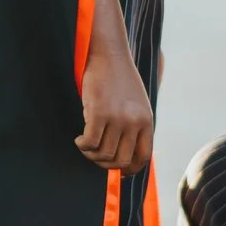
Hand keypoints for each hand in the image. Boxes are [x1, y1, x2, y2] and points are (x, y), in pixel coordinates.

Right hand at [76, 37, 154, 171]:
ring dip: (91, 154)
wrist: (108, 54)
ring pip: (104, 154)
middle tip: (95, 156)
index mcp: (146, 121)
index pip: (142, 157)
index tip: (118, 171)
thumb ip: (134, 126)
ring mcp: (117, 118)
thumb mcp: (136, 103)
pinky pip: (90, 143)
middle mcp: (134, 122)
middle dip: (106, 164)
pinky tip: (79, 139)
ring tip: (85, 145)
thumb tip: (123, 155)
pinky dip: (83, 145)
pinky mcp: (99, 113)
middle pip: (121, 160)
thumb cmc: (119, 78)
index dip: (129, 169)